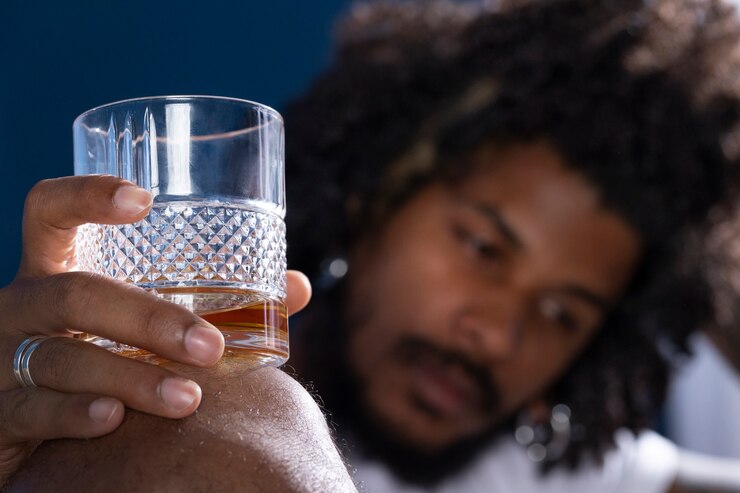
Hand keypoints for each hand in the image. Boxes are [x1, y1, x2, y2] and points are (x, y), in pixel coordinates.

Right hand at [0, 175, 311, 484]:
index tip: (142, 199)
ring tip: (188, 398)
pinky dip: (76, 414)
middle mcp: (20, 306)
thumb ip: (218, 303)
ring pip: (62, 357)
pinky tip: (114, 420)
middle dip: (148, 318)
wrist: (31, 427)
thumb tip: (297, 287)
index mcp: (53, 271)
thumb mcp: (141, 323)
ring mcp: (0, 359)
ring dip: (132, 378)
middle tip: (210, 347)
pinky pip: (33, 411)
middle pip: (73, 293)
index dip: (85, 196)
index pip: (49, 212)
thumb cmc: (104, 355)